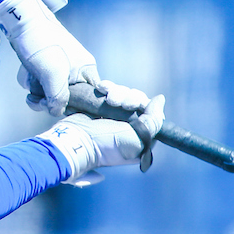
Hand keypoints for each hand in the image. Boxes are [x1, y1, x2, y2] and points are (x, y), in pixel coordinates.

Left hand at [0, 0, 96, 115]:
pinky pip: (46, 84)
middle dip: (52, 103)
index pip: (91, 99)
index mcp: (87, 70)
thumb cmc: (40, 43)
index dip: (76, 108)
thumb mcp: (52, 74)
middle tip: (38, 101)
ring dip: (41, 96)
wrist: (22, 21)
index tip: (60, 109)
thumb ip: (59, 96)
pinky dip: (36, 86)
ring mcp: (63, 68)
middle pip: (70, 99)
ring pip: (55, 93)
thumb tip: (57, 111)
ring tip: (30, 92)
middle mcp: (78, 70)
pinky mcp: (49, 66)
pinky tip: (28, 82)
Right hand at [38, 94, 164, 184]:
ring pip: (124, 93)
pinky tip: (101, 89)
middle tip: (116, 103)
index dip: (143, 104)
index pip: (150, 113)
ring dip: (117, 92)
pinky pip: (111, 91)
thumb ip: (153, 121)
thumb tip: (160, 99)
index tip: (133, 105)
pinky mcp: (100, 107)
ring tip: (107, 98)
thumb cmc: (105, 145)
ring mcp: (113, 116)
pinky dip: (108, 87)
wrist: (73, 141)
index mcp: (139, 137)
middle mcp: (128, 126)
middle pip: (137, 100)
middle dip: (128, 97)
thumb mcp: (136, 139)